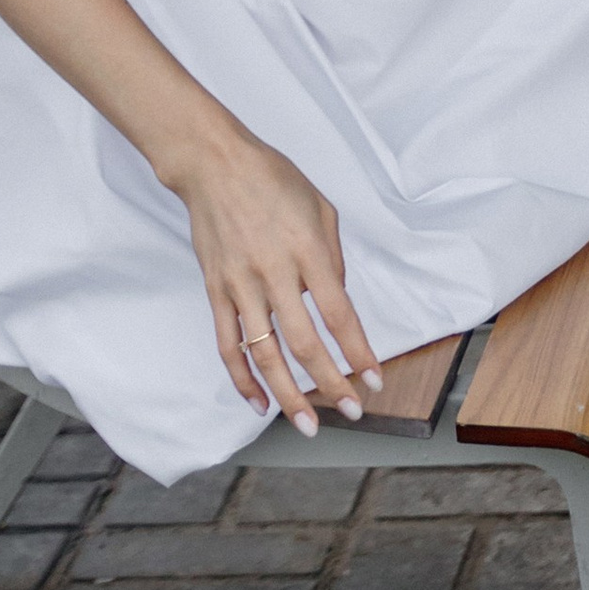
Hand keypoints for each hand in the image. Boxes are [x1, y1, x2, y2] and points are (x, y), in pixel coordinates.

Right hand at [161, 122, 383, 431]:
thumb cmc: (273, 180)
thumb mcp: (321, 208)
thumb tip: (336, 303)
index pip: (338, 314)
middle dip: (331, 384)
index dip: (358, 351)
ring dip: (287, 395)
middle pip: (304, 343)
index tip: (374, 379)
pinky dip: (242, 378)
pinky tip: (258, 401)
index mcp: (307, 250)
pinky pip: (228, 345)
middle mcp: (273, 272)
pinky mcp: (215, 292)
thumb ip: (332, 258)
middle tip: (351, 411)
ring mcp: (240, 285)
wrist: (214, 165)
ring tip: (306, 424)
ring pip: (264, 354)